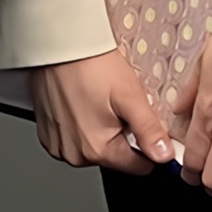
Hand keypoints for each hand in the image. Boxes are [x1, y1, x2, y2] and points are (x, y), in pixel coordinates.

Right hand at [29, 47, 174, 175]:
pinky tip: (83, 102)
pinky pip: (74, 139)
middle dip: (123, 134)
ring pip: (95, 147)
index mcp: (96, 150)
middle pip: (116, 156)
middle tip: (119, 104)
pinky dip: (81, 125)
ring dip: (102, 129)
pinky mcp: (47, 134)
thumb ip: (149, 131)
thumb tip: (164, 156)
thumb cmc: (90, 65)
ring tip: (99, 100)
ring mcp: (58, 145)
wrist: (58, 45)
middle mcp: (74, 154)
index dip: (148, 144)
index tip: (146, 123)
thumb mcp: (130, 96)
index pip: (139, 166)